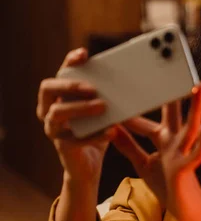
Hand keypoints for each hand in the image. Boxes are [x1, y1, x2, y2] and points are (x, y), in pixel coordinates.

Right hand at [36, 48, 114, 182]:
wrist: (89, 166)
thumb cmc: (96, 132)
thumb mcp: (103, 112)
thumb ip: (108, 98)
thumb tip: (131, 81)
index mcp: (60, 96)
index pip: (61, 72)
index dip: (70, 61)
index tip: (84, 54)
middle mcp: (49, 109)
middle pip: (48, 88)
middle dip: (70, 85)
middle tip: (93, 87)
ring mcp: (53, 128)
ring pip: (56, 112)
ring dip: (80, 107)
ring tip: (102, 107)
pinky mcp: (62, 146)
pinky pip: (73, 138)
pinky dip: (93, 134)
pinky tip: (110, 131)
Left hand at [110, 82, 200, 216]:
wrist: (183, 209)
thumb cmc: (167, 184)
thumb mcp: (142, 163)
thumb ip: (128, 146)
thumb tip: (111, 129)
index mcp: (164, 140)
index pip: (147, 120)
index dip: (135, 108)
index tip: (124, 89)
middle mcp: (176, 142)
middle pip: (175, 113)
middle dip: (174, 92)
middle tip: (173, 67)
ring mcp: (183, 153)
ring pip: (190, 126)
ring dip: (195, 106)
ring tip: (198, 86)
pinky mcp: (187, 168)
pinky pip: (196, 153)